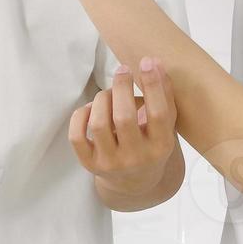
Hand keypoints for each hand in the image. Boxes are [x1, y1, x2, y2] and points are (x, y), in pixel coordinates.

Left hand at [70, 57, 177, 196]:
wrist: (135, 181)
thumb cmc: (152, 143)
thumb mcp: (166, 124)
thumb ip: (164, 94)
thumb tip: (153, 62)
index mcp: (161, 147)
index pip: (158, 114)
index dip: (152, 85)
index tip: (146, 62)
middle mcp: (136, 158)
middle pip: (124, 118)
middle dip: (121, 86)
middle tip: (123, 70)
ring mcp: (110, 163)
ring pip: (99, 124)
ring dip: (102, 98)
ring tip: (109, 93)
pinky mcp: (89, 164)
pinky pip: (76, 135)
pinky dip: (81, 114)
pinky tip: (91, 108)